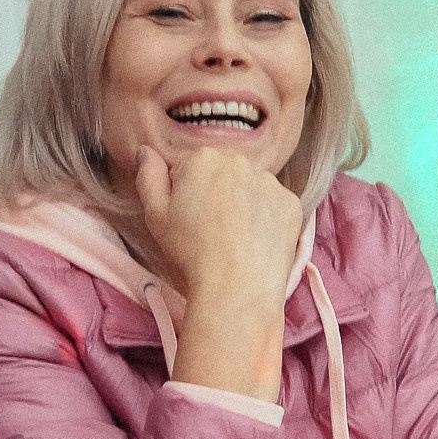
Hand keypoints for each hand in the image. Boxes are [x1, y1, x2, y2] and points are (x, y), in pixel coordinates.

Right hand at [134, 146, 303, 401]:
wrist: (235, 287)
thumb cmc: (190, 253)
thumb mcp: (155, 215)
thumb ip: (148, 176)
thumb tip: (147, 151)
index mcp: (202, 158)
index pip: (190, 168)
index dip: (185, 195)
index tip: (187, 219)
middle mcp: (239, 161)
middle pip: (223, 173)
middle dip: (215, 194)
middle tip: (210, 231)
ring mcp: (269, 181)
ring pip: (250, 188)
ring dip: (243, 204)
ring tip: (234, 239)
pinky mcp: (290, 203)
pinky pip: (274, 205)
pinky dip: (266, 219)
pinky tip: (254, 242)